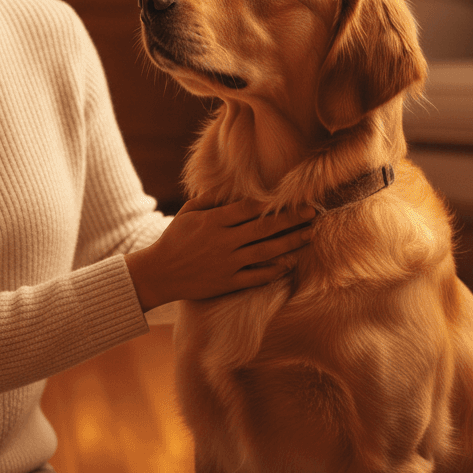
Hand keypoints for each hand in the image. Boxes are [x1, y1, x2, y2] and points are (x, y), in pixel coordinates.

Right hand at [124, 196, 314, 311]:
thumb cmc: (174, 238)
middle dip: (291, 219)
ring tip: (309, 235)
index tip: (293, 199)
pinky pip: (257, 276)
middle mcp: (223, 241)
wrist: (160, 273)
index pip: (249, 209)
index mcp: (213, 221)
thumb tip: (233, 189)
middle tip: (313, 213)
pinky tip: (290, 262)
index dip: (273, 204)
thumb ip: (210, 199)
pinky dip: (275, 270)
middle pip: (264, 228)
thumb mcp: (187, 212)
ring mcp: (227, 264)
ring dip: (290, 242)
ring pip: (266, 252)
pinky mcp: (228, 283)